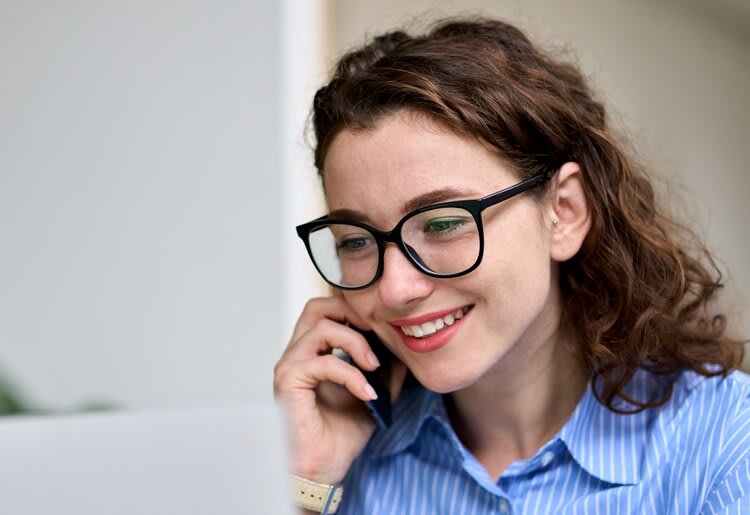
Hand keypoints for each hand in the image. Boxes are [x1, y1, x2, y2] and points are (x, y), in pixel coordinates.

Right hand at [274, 296, 405, 483]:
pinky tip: (367, 393)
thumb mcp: (372, 396)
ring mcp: (290, 365)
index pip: (328, 311)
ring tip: (375, 366)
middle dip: (351, 313)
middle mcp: (297, 354)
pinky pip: (324, 362)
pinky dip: (351, 374)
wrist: (322, 470)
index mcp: (313, 353)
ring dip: (355, 342)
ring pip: (322, 327)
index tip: (383, 327)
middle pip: (317, 307)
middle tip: (377, 332)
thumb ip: (386, 373)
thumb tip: (404, 352)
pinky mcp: (289, 381)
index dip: (355, 311)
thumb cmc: (339, 437)